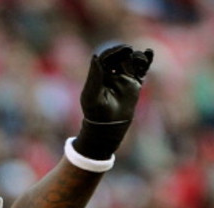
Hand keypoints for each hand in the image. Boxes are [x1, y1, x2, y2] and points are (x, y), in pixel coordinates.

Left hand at [73, 44, 153, 159]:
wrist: (109, 124)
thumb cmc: (96, 111)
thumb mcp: (92, 94)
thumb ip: (94, 75)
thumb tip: (95, 55)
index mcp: (99, 73)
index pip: (107, 57)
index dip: (114, 51)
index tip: (123, 49)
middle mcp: (112, 73)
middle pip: (120, 56)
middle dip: (125, 52)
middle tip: (129, 51)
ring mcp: (124, 77)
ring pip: (132, 61)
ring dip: (136, 57)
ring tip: (139, 60)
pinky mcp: (135, 83)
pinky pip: (142, 70)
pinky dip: (146, 60)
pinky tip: (149, 52)